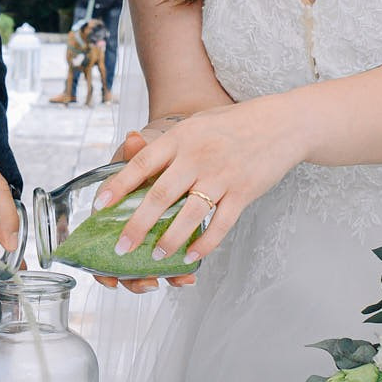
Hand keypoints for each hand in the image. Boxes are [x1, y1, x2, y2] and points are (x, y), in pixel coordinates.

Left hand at [94, 97, 304, 274]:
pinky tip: (191, 256)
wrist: (282, 124)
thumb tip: (132, 154)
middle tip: (121, 247)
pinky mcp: (244, 192)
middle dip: (136, 226)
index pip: (142, 163)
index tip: (99, 206)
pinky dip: (204, 244)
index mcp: (181, 138)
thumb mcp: (195, 124)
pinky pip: (220, 224)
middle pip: (160, 196)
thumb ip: (166, 144)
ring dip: (169, 240)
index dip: (118, 185)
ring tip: (155, 258)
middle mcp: (198, 156)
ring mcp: (222, 175)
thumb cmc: (232, 124)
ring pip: (188, 215)